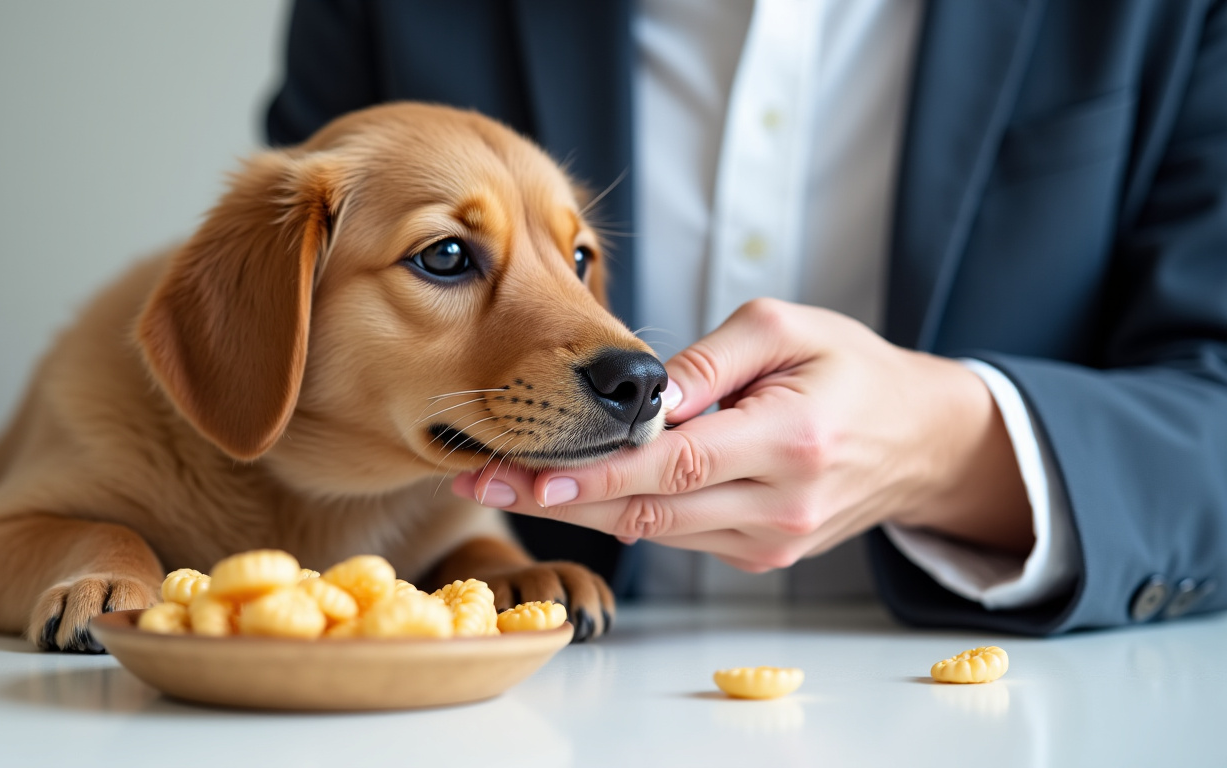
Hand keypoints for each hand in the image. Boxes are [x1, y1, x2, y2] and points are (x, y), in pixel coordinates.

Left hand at [453, 298, 1032, 572]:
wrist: (919, 439)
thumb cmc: (851, 368)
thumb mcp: (789, 328)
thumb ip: (710, 359)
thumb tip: (636, 392)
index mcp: (792, 438)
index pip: (673, 463)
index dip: (593, 472)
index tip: (523, 471)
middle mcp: (780, 504)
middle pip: (647, 509)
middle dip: (557, 497)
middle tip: (480, 480)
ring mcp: (771, 541)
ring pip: (653, 530)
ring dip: (578, 509)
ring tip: (504, 482)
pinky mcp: (762, 555)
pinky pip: (677, 535)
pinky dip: (623, 513)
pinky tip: (570, 490)